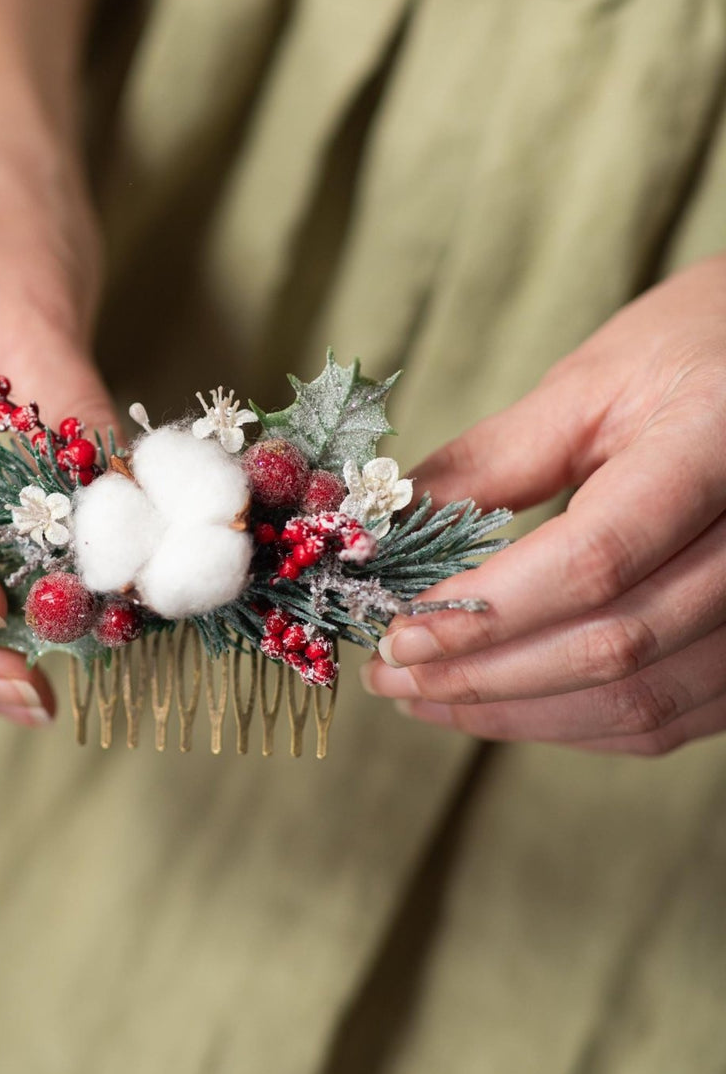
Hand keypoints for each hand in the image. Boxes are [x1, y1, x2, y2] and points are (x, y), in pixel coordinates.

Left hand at [363, 256, 725, 755]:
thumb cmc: (692, 351)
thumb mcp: (589, 385)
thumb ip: (489, 464)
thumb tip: (380, 533)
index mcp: (715, 446)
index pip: (595, 559)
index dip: (487, 611)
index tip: (398, 632)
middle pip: (615, 645)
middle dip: (483, 674)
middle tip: (391, 674)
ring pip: (641, 701)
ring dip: (519, 714)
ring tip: (427, 696)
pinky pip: (669, 717)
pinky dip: (573, 722)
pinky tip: (501, 702)